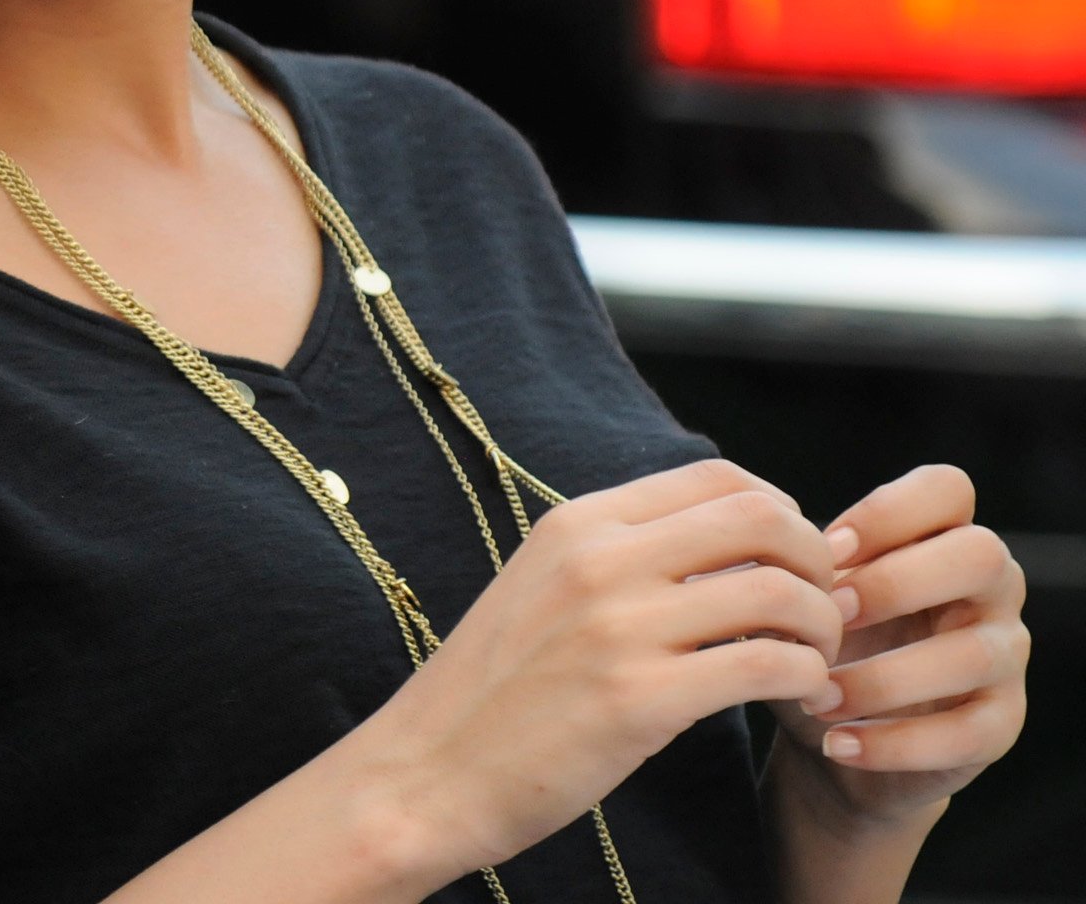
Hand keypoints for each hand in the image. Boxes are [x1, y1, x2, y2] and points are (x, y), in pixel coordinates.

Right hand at [351, 459, 843, 882]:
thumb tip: (728, 544)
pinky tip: (799, 700)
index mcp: (577, 526)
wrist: (428, 772)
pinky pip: (767, 665)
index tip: (792, 563)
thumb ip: (622, 558)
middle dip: (819, 564)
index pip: (719, 478)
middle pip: (763, 519)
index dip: (783, 513)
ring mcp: (617, 629)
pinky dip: (807, 679)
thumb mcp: (544, 590)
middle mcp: (599, 561)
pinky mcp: (638, 701)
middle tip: (823, 613)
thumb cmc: (496, 692)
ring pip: (779, 593)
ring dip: (823, 628)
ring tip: (815, 663)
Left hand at [770, 465, 1028, 827]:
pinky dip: (896, 742)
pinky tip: (837, 743)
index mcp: (939, 537)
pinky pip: (970, 731)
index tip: (827, 549)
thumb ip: (776, 565)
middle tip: (828, 616)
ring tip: (816, 697)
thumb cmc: (812, 641)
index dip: (889, 511)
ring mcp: (1003, 655)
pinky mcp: (1001, 723)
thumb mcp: (793, 597)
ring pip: (973, 652)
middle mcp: (989, 588)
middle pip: (981, 555)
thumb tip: (732, 553)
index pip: (949, 489)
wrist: (832, 733)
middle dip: (896, 583)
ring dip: (884, 678)